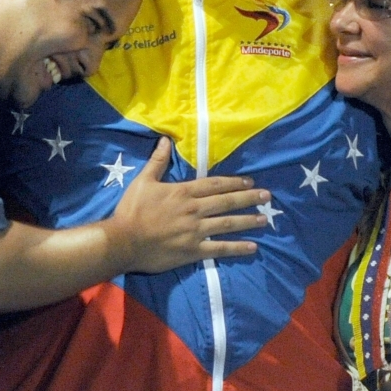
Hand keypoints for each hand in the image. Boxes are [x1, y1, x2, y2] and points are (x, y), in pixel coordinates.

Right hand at [108, 139, 270, 272]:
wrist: (123, 241)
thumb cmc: (132, 210)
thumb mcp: (143, 181)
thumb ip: (158, 161)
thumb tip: (165, 139)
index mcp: (184, 192)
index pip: (215, 185)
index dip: (234, 182)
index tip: (250, 181)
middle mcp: (194, 210)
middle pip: (227, 202)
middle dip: (249, 198)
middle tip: (267, 196)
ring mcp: (196, 231)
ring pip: (228, 223)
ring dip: (248, 220)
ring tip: (264, 218)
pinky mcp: (193, 251)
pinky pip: (219, 249)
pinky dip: (237, 248)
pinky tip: (252, 247)